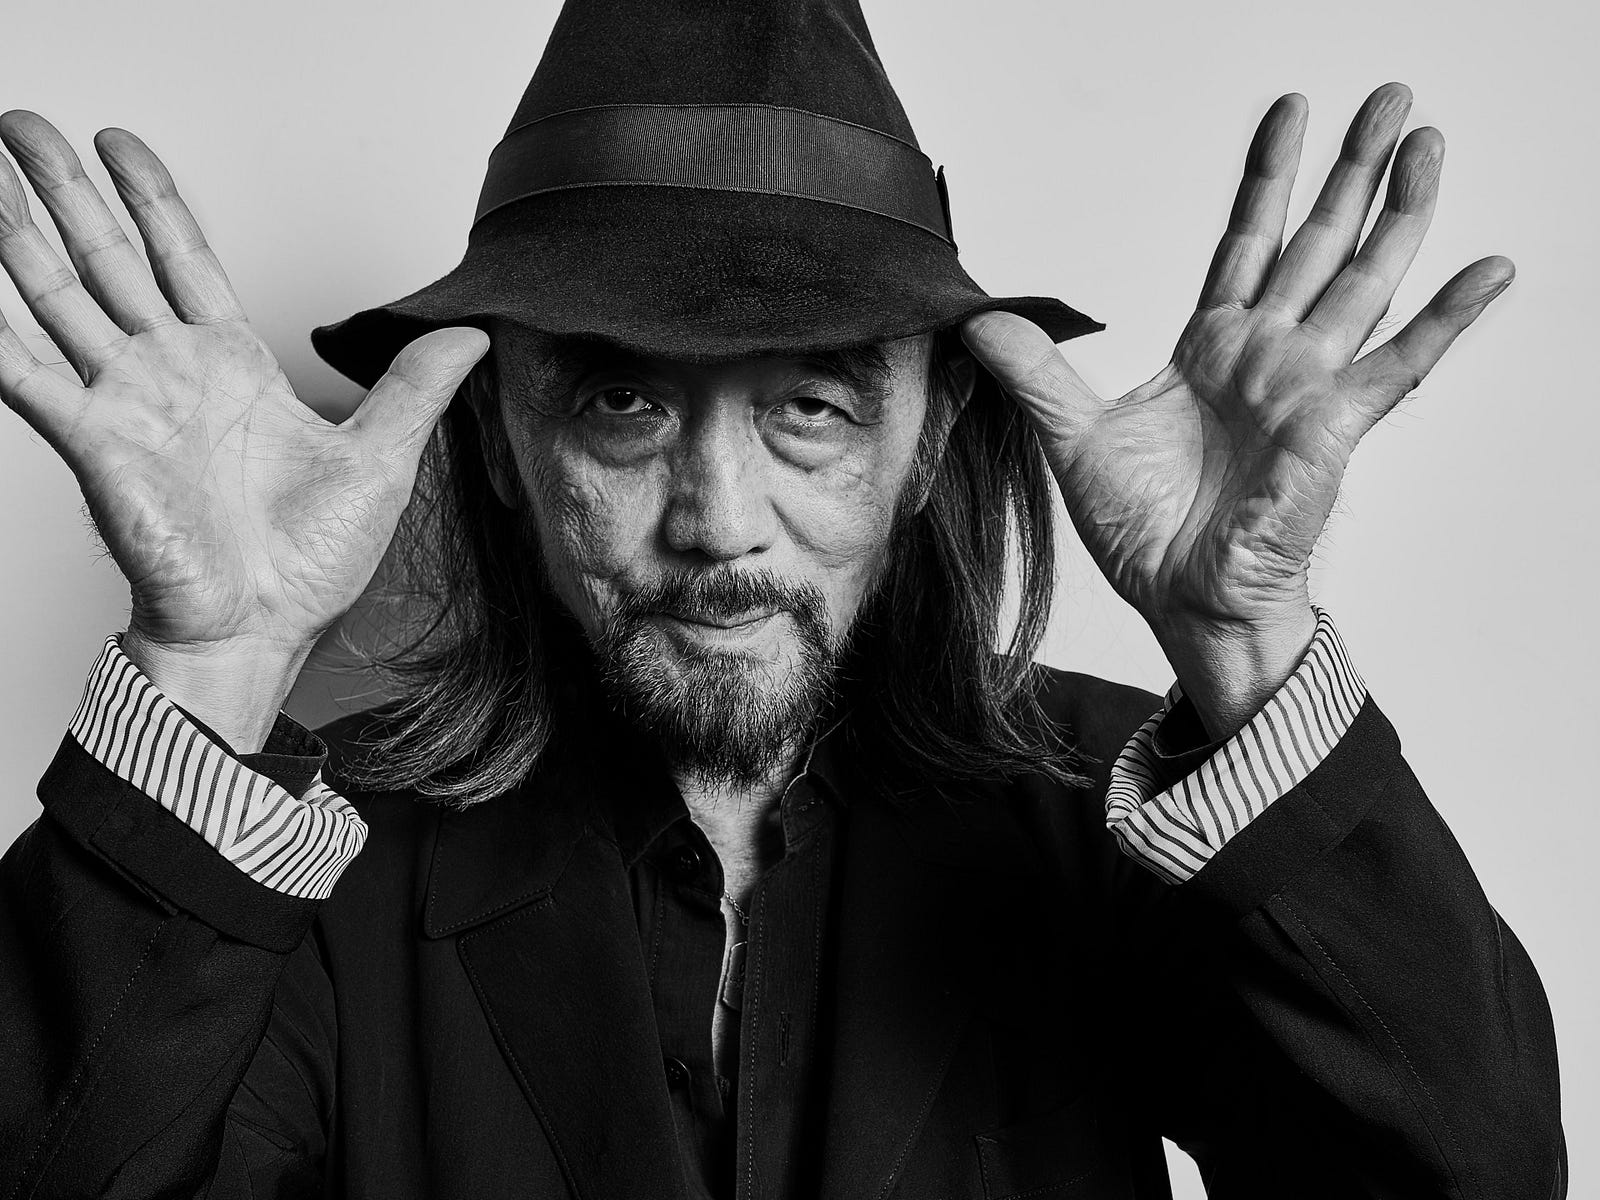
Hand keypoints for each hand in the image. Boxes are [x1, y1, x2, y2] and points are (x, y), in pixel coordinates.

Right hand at [0, 112, 487, 747]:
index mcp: (232, 369)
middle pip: (108, 259)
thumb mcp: (383, 458)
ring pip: (59, 298)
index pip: (182, 260)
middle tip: (25, 128)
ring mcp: (126, 405)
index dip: (152, 201)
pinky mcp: (95, 444)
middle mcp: (169, 376)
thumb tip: (469, 335)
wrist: (266, 631)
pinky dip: (0, 335)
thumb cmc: (311, 565)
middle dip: (65, 191)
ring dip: (20, 238)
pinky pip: (30, 376)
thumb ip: (414, 387)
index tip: (120, 147)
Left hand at [963, 84, 1511, 733]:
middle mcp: (1267, 356)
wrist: (1182, 601)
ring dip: (1397, 212)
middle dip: (1349, 169)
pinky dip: (1447, 318)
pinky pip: (1401, 365)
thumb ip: (1037, 374)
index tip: (1289, 114)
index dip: (1268, 179)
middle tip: (1388, 96)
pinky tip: (1489, 267)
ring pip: (1362, 279)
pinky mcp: (1334, 428)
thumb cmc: (1144, 535)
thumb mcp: (1074, 440)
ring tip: (1428, 142)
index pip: (1246, 241)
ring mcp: (1307, 387)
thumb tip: (980, 322)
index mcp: (1212, 348)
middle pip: (1316, 242)